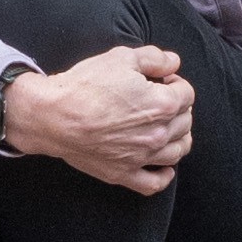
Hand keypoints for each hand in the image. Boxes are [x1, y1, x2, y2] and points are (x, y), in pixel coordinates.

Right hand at [0, 41, 192, 191]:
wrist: (54, 116)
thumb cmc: (85, 86)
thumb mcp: (121, 58)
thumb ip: (154, 58)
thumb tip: (173, 62)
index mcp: (162, 104)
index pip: (186, 94)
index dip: (175, 82)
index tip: (162, 80)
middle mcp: (158, 133)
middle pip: (185, 122)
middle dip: (178, 108)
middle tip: (160, 100)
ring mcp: (142, 157)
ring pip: (177, 151)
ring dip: (179, 138)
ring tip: (167, 129)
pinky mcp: (124, 173)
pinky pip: (155, 183)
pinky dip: (164, 176)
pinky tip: (163, 167)